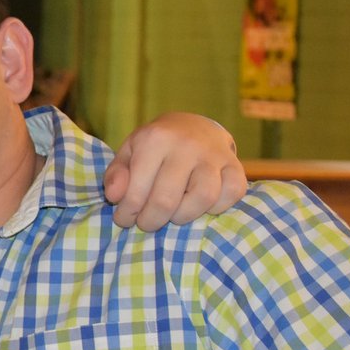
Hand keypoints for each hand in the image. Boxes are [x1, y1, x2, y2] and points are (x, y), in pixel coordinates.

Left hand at [104, 112, 246, 229]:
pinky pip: (231, 194)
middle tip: (146, 223)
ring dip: (183, 217)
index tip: (124, 219)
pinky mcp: (236, 166)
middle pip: (167, 200)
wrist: (194, 126)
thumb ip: (116, 174)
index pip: (137, 191)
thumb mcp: (129, 152)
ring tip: (171, 215)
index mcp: (155, 139)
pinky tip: (200, 206)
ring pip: (202, 198)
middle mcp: (187, 145)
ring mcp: (214, 155)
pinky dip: (217, 208)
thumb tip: (114, 197)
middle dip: (151, 220)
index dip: (128, 213)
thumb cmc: (156, 145)